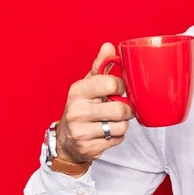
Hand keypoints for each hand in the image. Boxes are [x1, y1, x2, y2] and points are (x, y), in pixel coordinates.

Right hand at [56, 43, 134, 162]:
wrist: (67, 138)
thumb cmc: (83, 105)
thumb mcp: (88, 84)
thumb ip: (100, 65)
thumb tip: (109, 46)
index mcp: (78, 90)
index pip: (111, 83)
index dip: (122, 86)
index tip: (121, 89)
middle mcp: (77, 111)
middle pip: (120, 109)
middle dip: (127, 109)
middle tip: (122, 107)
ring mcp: (81, 131)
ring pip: (121, 126)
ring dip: (123, 124)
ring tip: (113, 120)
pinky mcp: (88, 148)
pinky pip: (117, 140)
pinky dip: (117, 136)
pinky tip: (107, 132)